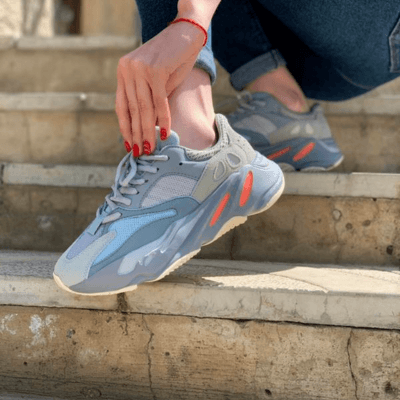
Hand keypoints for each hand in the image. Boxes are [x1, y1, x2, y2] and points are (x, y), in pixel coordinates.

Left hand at [116, 22, 204, 155]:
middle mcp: (128, 70)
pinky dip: (163, 120)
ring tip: (150, 148)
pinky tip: (164, 134)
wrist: (186, 32)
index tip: (129, 144)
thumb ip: (151, 99)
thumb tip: (150, 126)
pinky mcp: (156, 70)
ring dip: (147, 131)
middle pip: (132, 110)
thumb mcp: (158, 80)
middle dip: (136, 134)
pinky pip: (159, 102)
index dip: (125, 127)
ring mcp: (140, 69)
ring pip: (144, 108)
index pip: (121, 106)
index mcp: (124, 72)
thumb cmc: (173, 58)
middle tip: (139, 152)